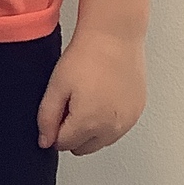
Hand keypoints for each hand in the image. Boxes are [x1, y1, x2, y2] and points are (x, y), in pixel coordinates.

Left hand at [36, 30, 146, 155]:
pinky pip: (118, 129)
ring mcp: (128, 121)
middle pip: (83, 148)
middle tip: (72, 104)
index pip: (63, 144)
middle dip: (73, 133)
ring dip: (92, 130)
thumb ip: (46, 118)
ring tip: (89, 98)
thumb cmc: (87, 56)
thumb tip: (45, 141)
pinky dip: (109, 120)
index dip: (55, 129)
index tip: (58, 110)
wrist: (115, 36)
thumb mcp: (56, 86)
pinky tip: (103, 97)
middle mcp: (112, 128)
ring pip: (101, 141)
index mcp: (89, 123)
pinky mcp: (137, 112)